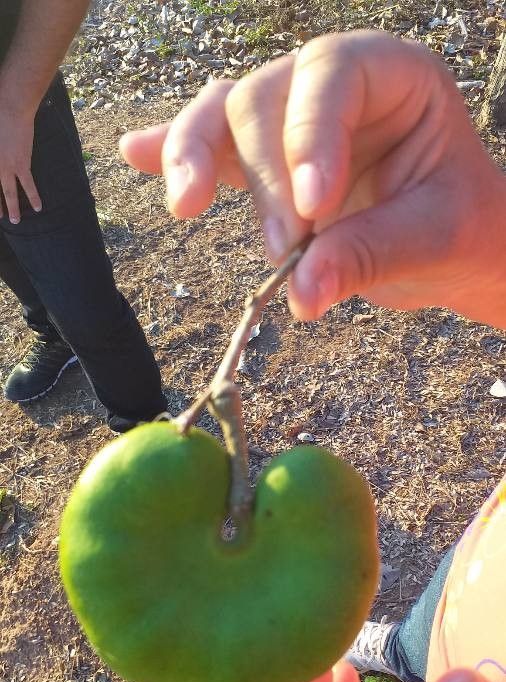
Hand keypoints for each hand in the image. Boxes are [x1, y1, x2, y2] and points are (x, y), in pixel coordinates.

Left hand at [0, 105, 41, 222]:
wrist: (11, 107)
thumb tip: (2, 157)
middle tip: (1, 218)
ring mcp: (6, 166)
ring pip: (9, 193)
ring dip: (12, 208)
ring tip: (15, 221)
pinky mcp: (21, 164)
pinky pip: (27, 185)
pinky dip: (33, 197)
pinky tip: (38, 208)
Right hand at [120, 30, 505, 328]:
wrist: (450, 249)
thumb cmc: (457, 229)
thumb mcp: (434, 240)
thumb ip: (369, 256)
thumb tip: (300, 294)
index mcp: (393, 75)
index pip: (332, 75)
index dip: (311, 136)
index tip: (314, 210)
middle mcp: (333, 84)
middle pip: (263, 98)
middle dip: (263, 177)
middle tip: (284, 250)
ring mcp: (291, 120)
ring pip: (223, 113)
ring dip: (195, 156)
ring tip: (186, 206)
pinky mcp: (262, 162)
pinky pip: (212, 145)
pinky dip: (172, 152)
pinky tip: (134, 154)